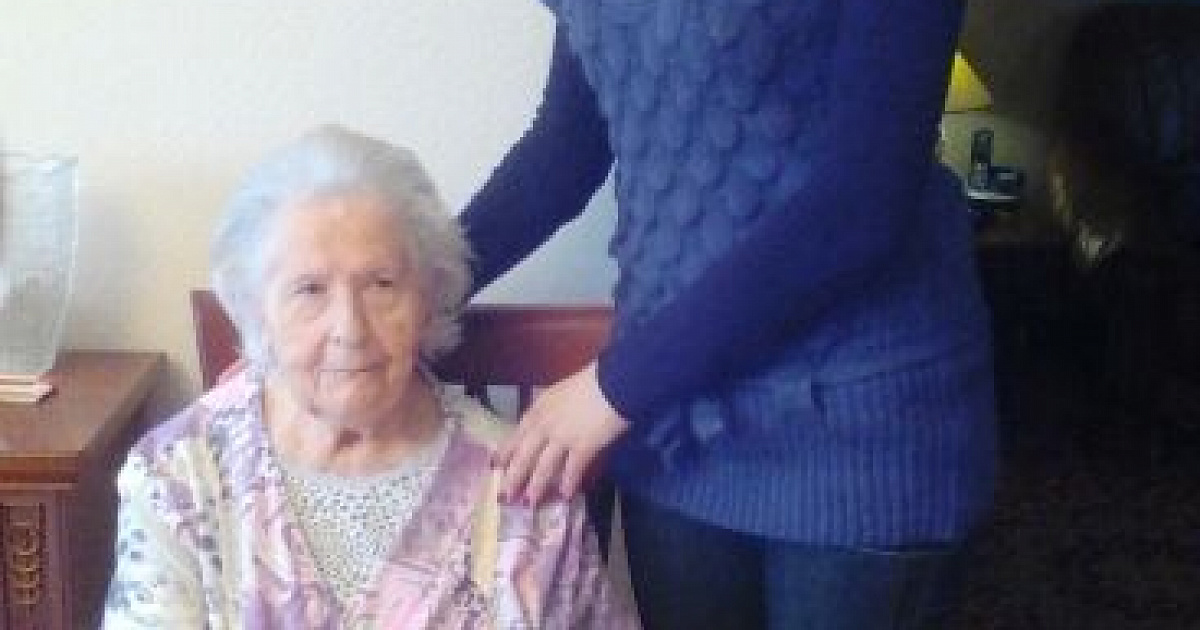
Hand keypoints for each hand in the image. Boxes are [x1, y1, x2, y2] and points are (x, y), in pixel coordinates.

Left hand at [493, 362, 628, 506]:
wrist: (615, 381)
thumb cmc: (592, 382)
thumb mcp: (562, 392)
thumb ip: (551, 409)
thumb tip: (547, 425)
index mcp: (539, 408)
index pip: (517, 434)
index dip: (506, 452)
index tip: (495, 466)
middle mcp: (545, 424)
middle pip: (524, 454)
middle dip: (514, 476)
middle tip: (505, 495)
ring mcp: (562, 436)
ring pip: (544, 466)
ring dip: (536, 486)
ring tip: (530, 503)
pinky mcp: (583, 445)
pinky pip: (572, 469)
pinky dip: (568, 482)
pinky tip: (565, 496)